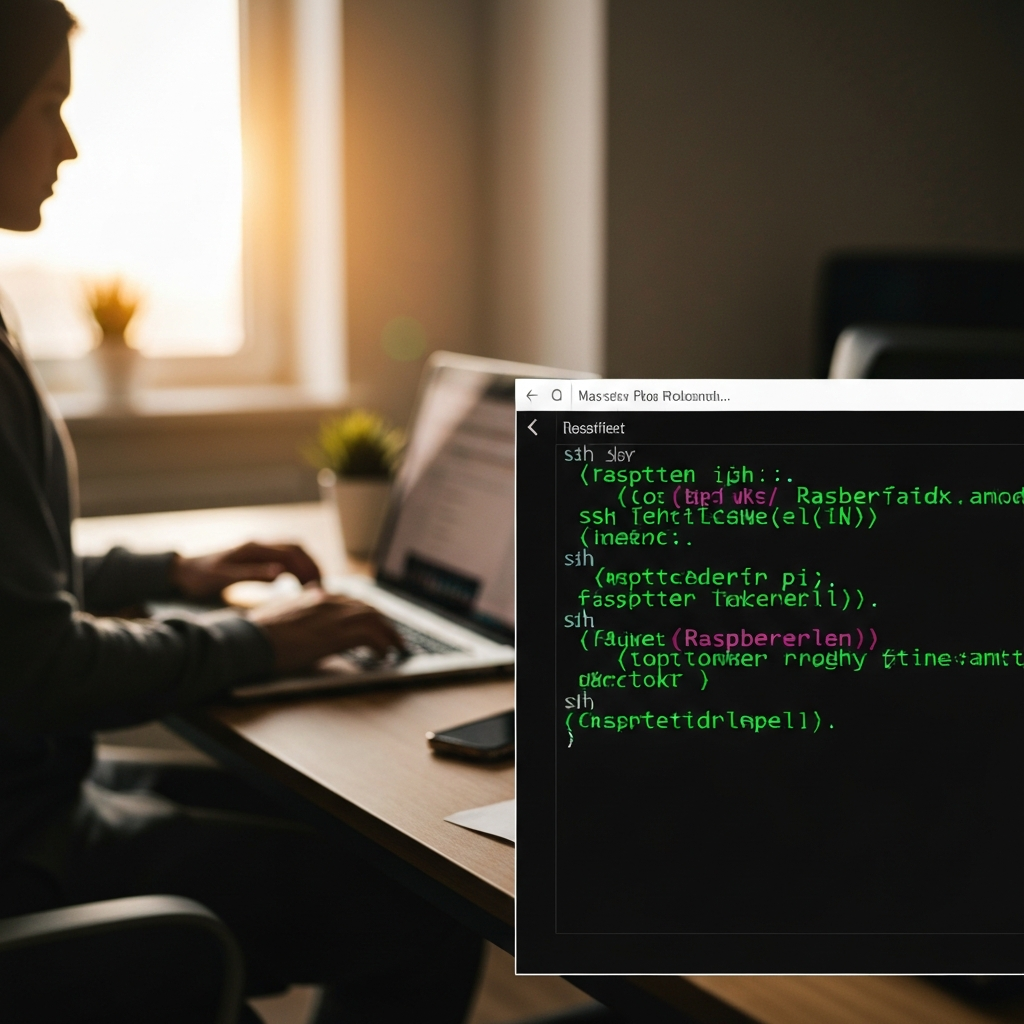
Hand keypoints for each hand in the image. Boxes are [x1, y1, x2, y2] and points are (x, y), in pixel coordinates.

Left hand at [169, 542, 320, 600]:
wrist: (181, 572)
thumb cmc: (199, 577)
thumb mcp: (222, 579)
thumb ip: (252, 574)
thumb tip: (280, 573)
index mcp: (254, 548)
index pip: (292, 552)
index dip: (308, 567)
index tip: (317, 587)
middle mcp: (259, 545)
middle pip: (297, 549)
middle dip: (312, 566)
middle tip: (321, 588)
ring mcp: (257, 550)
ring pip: (291, 553)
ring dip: (305, 567)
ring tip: (313, 588)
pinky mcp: (255, 558)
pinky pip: (282, 560)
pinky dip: (295, 570)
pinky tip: (297, 586)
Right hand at [248, 588, 404, 673]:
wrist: (249, 640)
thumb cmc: (258, 634)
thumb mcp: (282, 616)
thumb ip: (300, 614)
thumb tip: (309, 622)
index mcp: (316, 596)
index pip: (352, 601)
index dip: (368, 613)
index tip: (376, 623)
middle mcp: (328, 601)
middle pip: (368, 608)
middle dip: (384, 623)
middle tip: (394, 636)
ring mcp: (333, 616)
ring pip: (375, 620)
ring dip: (390, 635)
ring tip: (397, 647)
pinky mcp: (336, 634)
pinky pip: (371, 637)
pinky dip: (382, 645)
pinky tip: (384, 655)